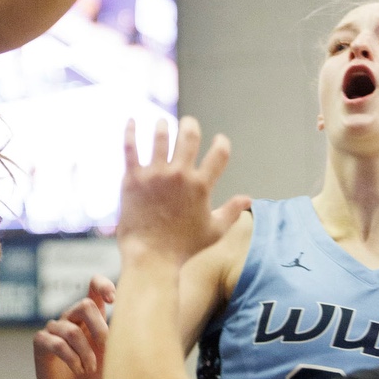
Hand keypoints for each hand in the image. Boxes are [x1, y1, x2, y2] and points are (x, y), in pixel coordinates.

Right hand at [34, 276, 114, 378]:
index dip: (102, 285)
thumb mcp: (112, 356)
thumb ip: (116, 337)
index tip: (113, 300)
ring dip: (85, 353)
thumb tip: (126, 324)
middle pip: (84, 305)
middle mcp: (72, 318)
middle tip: (106, 348)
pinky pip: (56, 343)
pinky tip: (78, 369)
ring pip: (71, 330)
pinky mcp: (41, 342)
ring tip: (89, 369)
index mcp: (91, 316)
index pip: (93, 286)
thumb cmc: (98, 376)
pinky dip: (71, 359)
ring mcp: (55, 329)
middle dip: (99, 329)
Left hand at [119, 117, 249, 265]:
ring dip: (162, 126)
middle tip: (189, 122)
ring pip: (160, 138)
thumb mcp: (215, 231)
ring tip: (162, 122)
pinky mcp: (133, 178)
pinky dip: (130, 131)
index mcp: (200, 186)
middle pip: (188, 137)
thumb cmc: (184, 248)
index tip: (220, 139)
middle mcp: (178, 175)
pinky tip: (131, 121)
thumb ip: (232, 211)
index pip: (218, 155)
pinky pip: (130, 147)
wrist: (152, 257)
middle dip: (191, 125)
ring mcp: (154, 175)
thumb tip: (248, 198)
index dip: (222, 143)